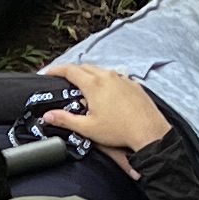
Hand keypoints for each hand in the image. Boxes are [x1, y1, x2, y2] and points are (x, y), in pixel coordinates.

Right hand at [39, 63, 171, 175]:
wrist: (149, 132)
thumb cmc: (120, 130)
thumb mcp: (87, 128)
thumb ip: (65, 120)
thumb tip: (49, 115)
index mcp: (94, 84)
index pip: (70, 71)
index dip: (56, 70)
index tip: (49, 73)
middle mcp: (108, 77)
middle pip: (85, 67)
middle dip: (72, 72)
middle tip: (65, 80)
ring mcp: (123, 79)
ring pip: (101, 71)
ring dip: (90, 76)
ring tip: (85, 88)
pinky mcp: (134, 85)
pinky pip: (116, 78)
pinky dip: (107, 82)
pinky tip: (107, 93)